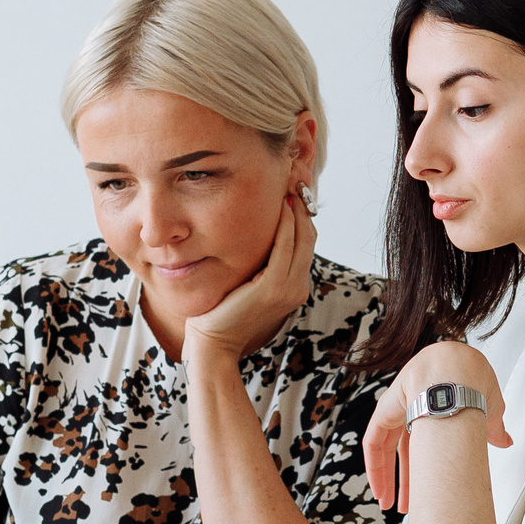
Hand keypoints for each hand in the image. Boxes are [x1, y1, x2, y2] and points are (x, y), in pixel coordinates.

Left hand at [181, 190, 315, 365]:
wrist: (214, 341)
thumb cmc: (225, 312)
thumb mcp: (250, 284)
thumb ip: (262, 264)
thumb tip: (260, 237)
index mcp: (295, 287)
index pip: (306, 244)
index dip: (303, 216)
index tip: (294, 193)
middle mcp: (298, 288)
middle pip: (310, 238)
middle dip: (304, 208)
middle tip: (294, 182)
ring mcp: (289, 289)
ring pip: (302, 239)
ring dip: (297, 211)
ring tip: (289, 187)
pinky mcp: (273, 287)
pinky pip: (285, 248)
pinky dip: (285, 225)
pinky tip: (280, 207)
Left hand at [364, 339, 512, 513]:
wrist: (462, 371)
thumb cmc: (476, 381)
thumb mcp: (491, 412)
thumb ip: (493, 429)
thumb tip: (505, 439)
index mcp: (437, 407)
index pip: (426, 444)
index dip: (426, 468)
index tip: (428, 489)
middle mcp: (415, 406)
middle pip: (406, 451)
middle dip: (406, 482)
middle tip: (406, 505)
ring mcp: (398, 406)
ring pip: (387, 450)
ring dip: (389, 479)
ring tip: (391, 504)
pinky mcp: (385, 409)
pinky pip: (373, 442)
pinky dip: (375, 467)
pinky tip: (379, 487)